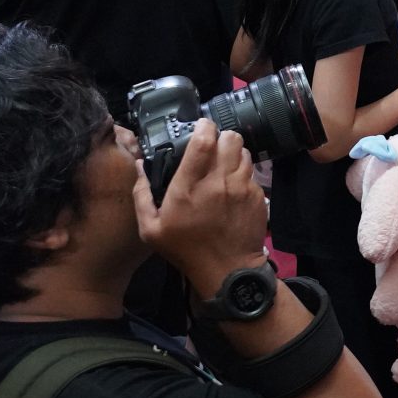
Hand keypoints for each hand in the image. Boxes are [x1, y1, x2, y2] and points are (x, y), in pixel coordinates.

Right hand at [131, 121, 270, 293]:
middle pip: (230, 138)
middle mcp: (218, 183)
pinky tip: (233, 183)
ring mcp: (241, 188)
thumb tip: (139, 167)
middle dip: (221, 136)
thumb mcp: (151, 230)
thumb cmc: (186, 250)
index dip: (203, 127)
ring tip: (223, 163)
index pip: (202, 143)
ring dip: (233, 153)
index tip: (200, 126)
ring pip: (243, 151)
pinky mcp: (257, 196)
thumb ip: (142, 196)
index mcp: (188, 188)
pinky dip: (242, 171)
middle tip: (213, 146)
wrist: (227, 271)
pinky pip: (251, 171)